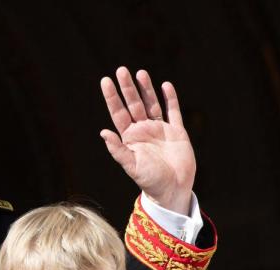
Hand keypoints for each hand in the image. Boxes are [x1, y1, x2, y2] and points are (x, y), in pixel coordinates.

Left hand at [100, 66, 195, 214]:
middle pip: (133, 104)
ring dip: (146, 89)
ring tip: (140, 72)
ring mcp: (160, 129)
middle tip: (121, 70)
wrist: (173, 189)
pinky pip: (173, 111)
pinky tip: (165, 85)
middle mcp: (143, 130)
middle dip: (128, 88)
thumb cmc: (149, 180)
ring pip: (152, 104)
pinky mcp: (176, 132)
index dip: (112, 97)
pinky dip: (171, 98)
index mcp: (129, 137)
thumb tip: (103, 132)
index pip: (118, 112)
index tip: (105, 81)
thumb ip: (118, 149)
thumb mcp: (131, 165)